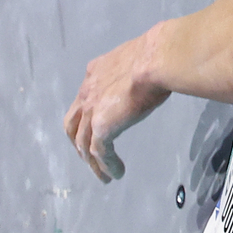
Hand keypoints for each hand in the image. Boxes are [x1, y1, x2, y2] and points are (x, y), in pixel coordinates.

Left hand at [63, 27, 169, 181]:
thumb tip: (159, 70)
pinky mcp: (102, 126)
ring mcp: (92, 111)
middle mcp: (88, 92)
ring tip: (103, 176)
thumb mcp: (141, 58)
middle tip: (88, 157)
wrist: (156, 60)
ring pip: (84, 144)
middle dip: (78, 142)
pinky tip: (116, 174)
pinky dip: (107, 166)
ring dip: (92, 163)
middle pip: (73, 124)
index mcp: (96, 72)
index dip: (86, 115)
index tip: (95, 126)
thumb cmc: (157, 55)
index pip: (84, 98)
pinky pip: (100, 153)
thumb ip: (139, 69)